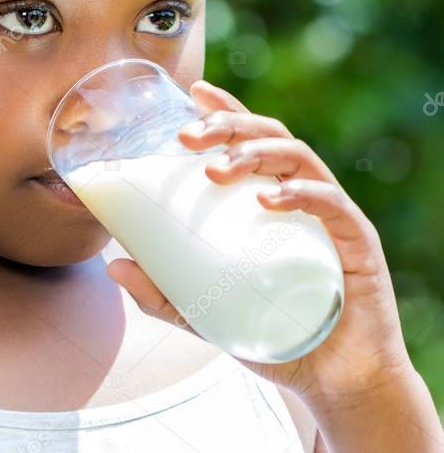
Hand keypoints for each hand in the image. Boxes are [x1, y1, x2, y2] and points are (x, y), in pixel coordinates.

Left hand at [106, 79, 413, 410]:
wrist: (332, 379)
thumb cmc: (271, 334)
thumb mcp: (202, 312)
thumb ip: (161, 293)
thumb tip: (113, 266)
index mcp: (267, 200)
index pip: (249, 139)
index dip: (225, 110)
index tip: (193, 92)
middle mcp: (299, 197)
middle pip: (268, 137)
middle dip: (227, 126)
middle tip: (186, 136)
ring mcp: (329, 216)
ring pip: (297, 157)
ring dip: (253, 154)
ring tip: (216, 169)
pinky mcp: (356, 242)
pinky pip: (332, 204)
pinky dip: (300, 193)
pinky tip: (268, 199)